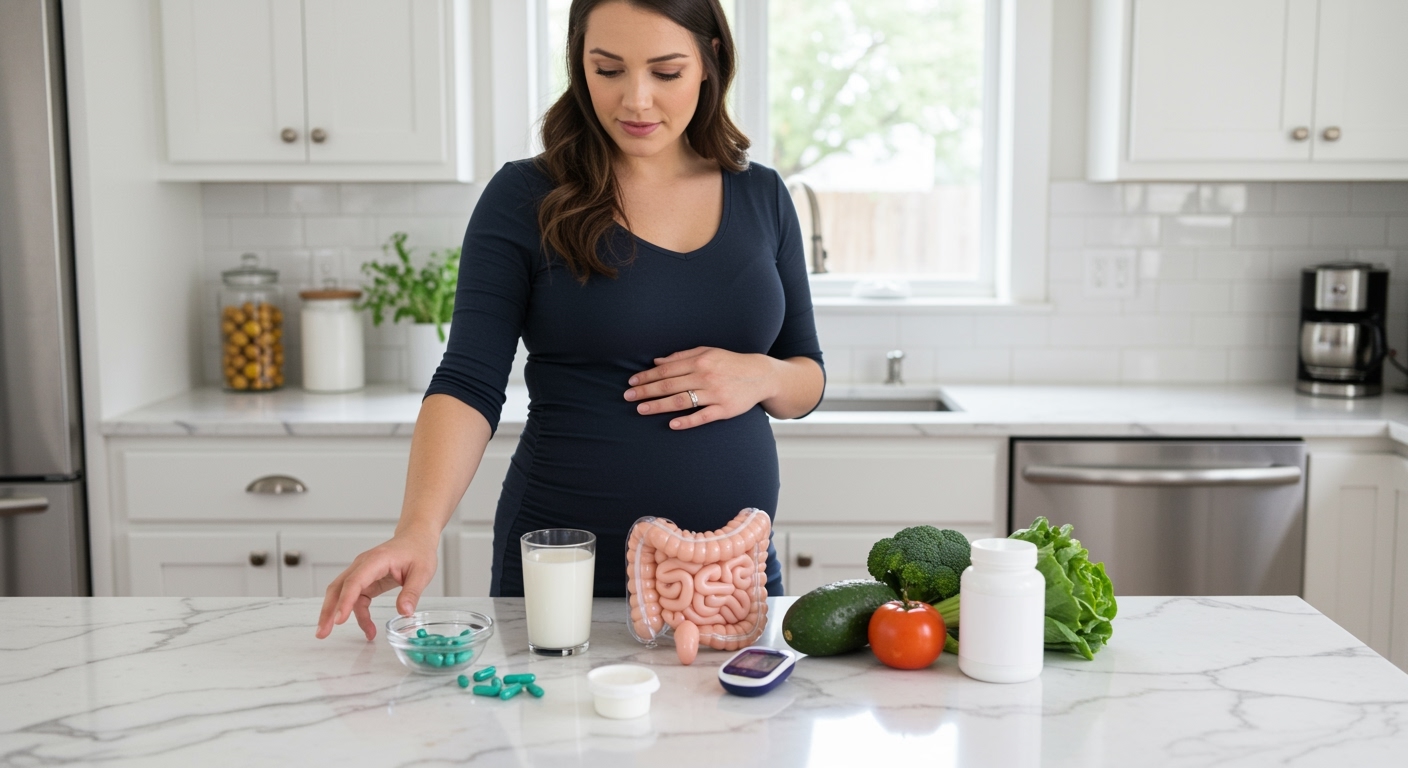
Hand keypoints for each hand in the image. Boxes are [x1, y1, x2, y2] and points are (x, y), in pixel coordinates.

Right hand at [315, 530, 438, 640]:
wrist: (416, 538)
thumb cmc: (418, 551)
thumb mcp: (423, 572)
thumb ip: (412, 592)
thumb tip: (404, 612)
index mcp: (376, 560)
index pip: (355, 582)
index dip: (345, 601)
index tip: (339, 620)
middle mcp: (363, 565)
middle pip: (338, 588)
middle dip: (328, 611)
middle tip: (322, 632)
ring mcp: (361, 572)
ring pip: (341, 594)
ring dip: (336, 614)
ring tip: (330, 634)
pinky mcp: (365, 580)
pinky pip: (355, 598)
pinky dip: (356, 613)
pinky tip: (367, 628)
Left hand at [624, 347, 778, 429]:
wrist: (760, 375)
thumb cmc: (730, 363)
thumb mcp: (707, 352)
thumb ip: (681, 356)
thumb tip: (656, 362)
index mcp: (699, 361)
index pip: (666, 370)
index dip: (647, 376)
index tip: (632, 383)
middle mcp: (705, 376)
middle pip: (669, 385)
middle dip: (646, 391)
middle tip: (628, 397)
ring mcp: (715, 394)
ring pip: (681, 401)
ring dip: (659, 405)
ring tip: (641, 409)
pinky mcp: (725, 410)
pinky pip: (703, 416)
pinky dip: (687, 421)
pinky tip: (672, 424)